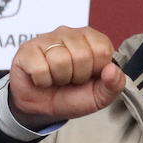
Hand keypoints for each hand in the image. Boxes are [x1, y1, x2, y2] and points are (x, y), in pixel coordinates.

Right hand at [8, 27, 126, 128]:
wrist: (42, 108)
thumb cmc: (71, 96)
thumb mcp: (99, 96)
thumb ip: (114, 85)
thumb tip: (112, 69)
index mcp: (91, 40)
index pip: (103, 50)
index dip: (96, 70)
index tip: (88, 76)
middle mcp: (69, 33)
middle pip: (82, 55)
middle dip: (77, 76)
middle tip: (69, 79)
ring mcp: (47, 38)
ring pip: (60, 61)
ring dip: (59, 79)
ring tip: (55, 78)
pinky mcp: (27, 49)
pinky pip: (40, 68)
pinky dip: (42, 81)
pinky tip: (41, 78)